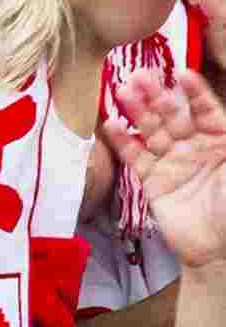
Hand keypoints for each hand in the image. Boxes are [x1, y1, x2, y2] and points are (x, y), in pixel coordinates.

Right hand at [100, 69, 225, 268]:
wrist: (219, 252)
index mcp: (222, 144)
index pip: (207, 111)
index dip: (194, 93)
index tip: (180, 74)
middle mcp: (196, 149)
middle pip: (174, 116)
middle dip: (158, 95)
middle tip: (141, 75)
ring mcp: (173, 164)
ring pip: (152, 130)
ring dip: (138, 110)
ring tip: (124, 91)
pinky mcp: (153, 181)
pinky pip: (135, 156)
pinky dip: (123, 140)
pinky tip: (112, 125)